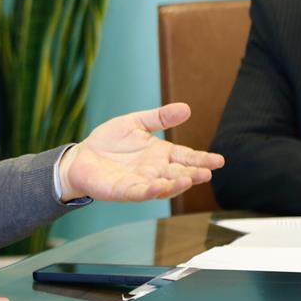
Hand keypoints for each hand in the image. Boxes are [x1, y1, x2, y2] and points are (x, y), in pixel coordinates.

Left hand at [58, 102, 224, 201]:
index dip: (202, 160)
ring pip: (162, 186)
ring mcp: (140, 182)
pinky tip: (157, 187)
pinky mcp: (122, 190)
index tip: (219, 160)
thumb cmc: (109, 142)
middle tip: (206, 173)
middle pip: (178, 174)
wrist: (82, 156)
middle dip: (193, 174)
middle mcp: (154, 171)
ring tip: (187, 180)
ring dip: (175, 185)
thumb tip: (185, 108)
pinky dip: (148, 191)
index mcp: (160, 155)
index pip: (186, 157)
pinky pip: (137, 192)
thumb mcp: (135, 123)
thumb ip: (159, 118)